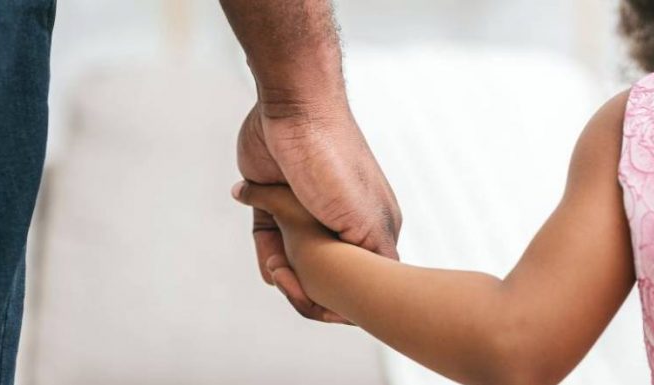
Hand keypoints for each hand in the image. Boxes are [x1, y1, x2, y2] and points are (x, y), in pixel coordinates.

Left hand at [236, 100, 401, 322]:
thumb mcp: (364, 218)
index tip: (318, 296)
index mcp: (371, 226)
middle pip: (323, 272)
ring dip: (283, 267)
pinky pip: (269, 237)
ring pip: (294, 257)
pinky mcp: (276, 198)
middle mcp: (341, 221)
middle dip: (305, 282)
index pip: (360, 279)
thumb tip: (386, 290)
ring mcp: (307, 210)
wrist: (295, 111)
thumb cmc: (334, 163)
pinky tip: (267, 263)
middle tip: (287, 274)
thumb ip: (377, 253)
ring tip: (276, 264)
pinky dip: (266, 253)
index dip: (339, 297)